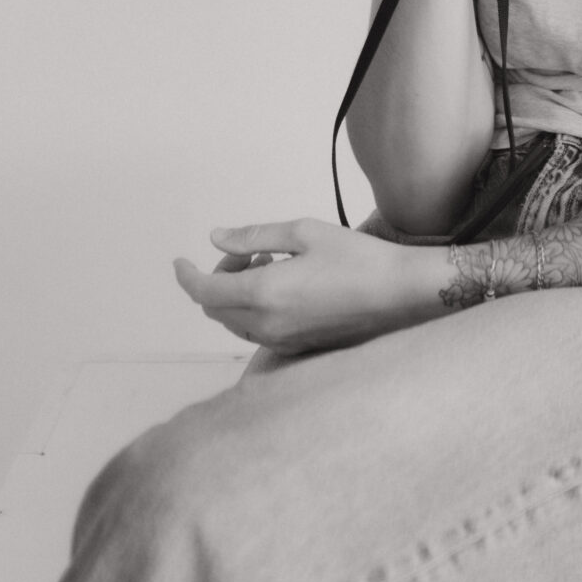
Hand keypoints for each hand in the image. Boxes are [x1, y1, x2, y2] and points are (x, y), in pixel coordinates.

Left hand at [172, 218, 427, 353]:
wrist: (400, 295)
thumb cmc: (357, 259)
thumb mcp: (304, 232)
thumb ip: (254, 236)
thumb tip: (216, 238)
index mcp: (265, 292)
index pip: (204, 292)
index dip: (186, 276)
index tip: (180, 261)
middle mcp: (267, 324)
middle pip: (215, 310)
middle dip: (216, 279)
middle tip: (246, 252)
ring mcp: (282, 341)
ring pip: (234, 323)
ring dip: (235, 295)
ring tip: (268, 264)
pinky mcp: (298, 349)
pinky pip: (257, 332)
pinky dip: (253, 309)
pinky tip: (283, 286)